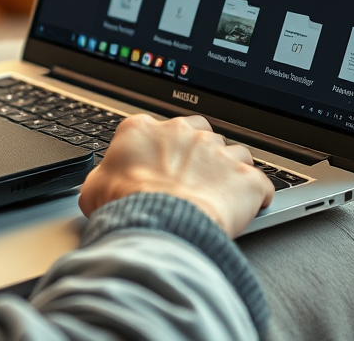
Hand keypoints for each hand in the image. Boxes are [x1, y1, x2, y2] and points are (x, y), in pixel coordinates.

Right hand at [78, 114, 274, 238]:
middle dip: (201, 154)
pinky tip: (250, 207)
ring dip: (230, 172)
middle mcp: (185, 133)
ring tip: (222, 196)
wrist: (160, 224)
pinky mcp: (246, 178)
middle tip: (193, 180)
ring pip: (235, 153)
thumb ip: (101, 178)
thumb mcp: (92, 189)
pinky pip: (260, 184)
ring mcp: (218, 152)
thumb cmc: (125, 206)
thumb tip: (100, 184)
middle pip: (202, 134)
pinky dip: (257, 196)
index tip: (163, 167)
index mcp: (145, 129)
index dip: (164, 150)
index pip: (161, 129)